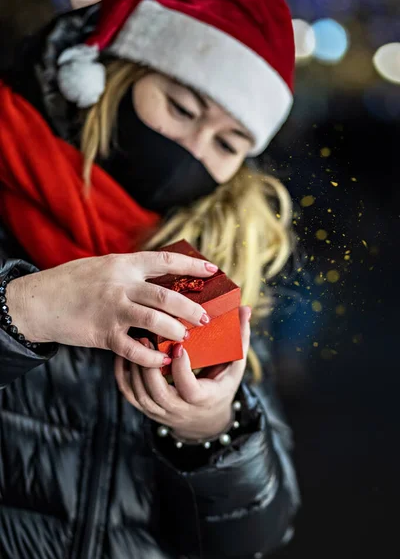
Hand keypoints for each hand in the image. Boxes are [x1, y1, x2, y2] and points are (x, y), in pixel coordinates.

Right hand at [6, 252, 217, 367]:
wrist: (39, 301)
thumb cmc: (72, 282)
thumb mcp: (103, 267)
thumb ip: (129, 273)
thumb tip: (160, 280)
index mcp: (124, 264)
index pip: (165, 261)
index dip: (192, 266)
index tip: (213, 271)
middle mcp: (121, 285)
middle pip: (166, 295)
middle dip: (191, 307)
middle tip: (205, 318)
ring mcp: (112, 309)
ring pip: (154, 320)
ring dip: (175, 330)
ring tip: (186, 338)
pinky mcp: (103, 333)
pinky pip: (133, 348)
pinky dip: (151, 356)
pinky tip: (162, 359)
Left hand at [114, 305, 251, 439]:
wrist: (204, 419)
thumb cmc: (220, 386)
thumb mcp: (234, 365)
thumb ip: (239, 338)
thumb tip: (245, 309)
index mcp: (203, 399)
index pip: (189, 389)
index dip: (182, 370)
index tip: (179, 345)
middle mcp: (179, 410)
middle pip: (158, 393)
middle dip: (150, 366)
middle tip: (147, 337)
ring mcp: (160, 412)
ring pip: (140, 394)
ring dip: (135, 367)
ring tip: (136, 339)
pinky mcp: (146, 409)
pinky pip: (129, 394)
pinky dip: (123, 374)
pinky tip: (124, 352)